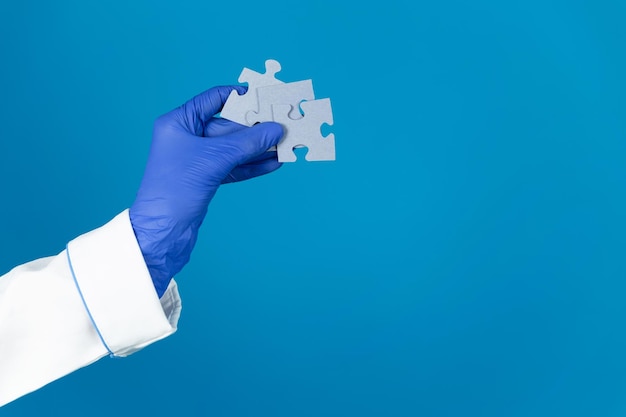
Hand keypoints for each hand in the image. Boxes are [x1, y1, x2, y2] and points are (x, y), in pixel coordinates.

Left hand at [129, 85, 283, 296]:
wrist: (163, 232)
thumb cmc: (176, 189)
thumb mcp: (215, 159)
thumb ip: (247, 143)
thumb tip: (276, 129)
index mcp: (179, 122)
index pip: (213, 99)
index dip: (239, 96)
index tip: (265, 96)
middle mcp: (187, 137)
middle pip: (228, 125)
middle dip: (256, 127)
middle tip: (283, 125)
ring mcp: (197, 159)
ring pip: (234, 148)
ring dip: (259, 148)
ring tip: (285, 145)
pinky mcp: (206, 179)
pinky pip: (234, 166)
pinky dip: (253, 165)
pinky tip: (273, 163)